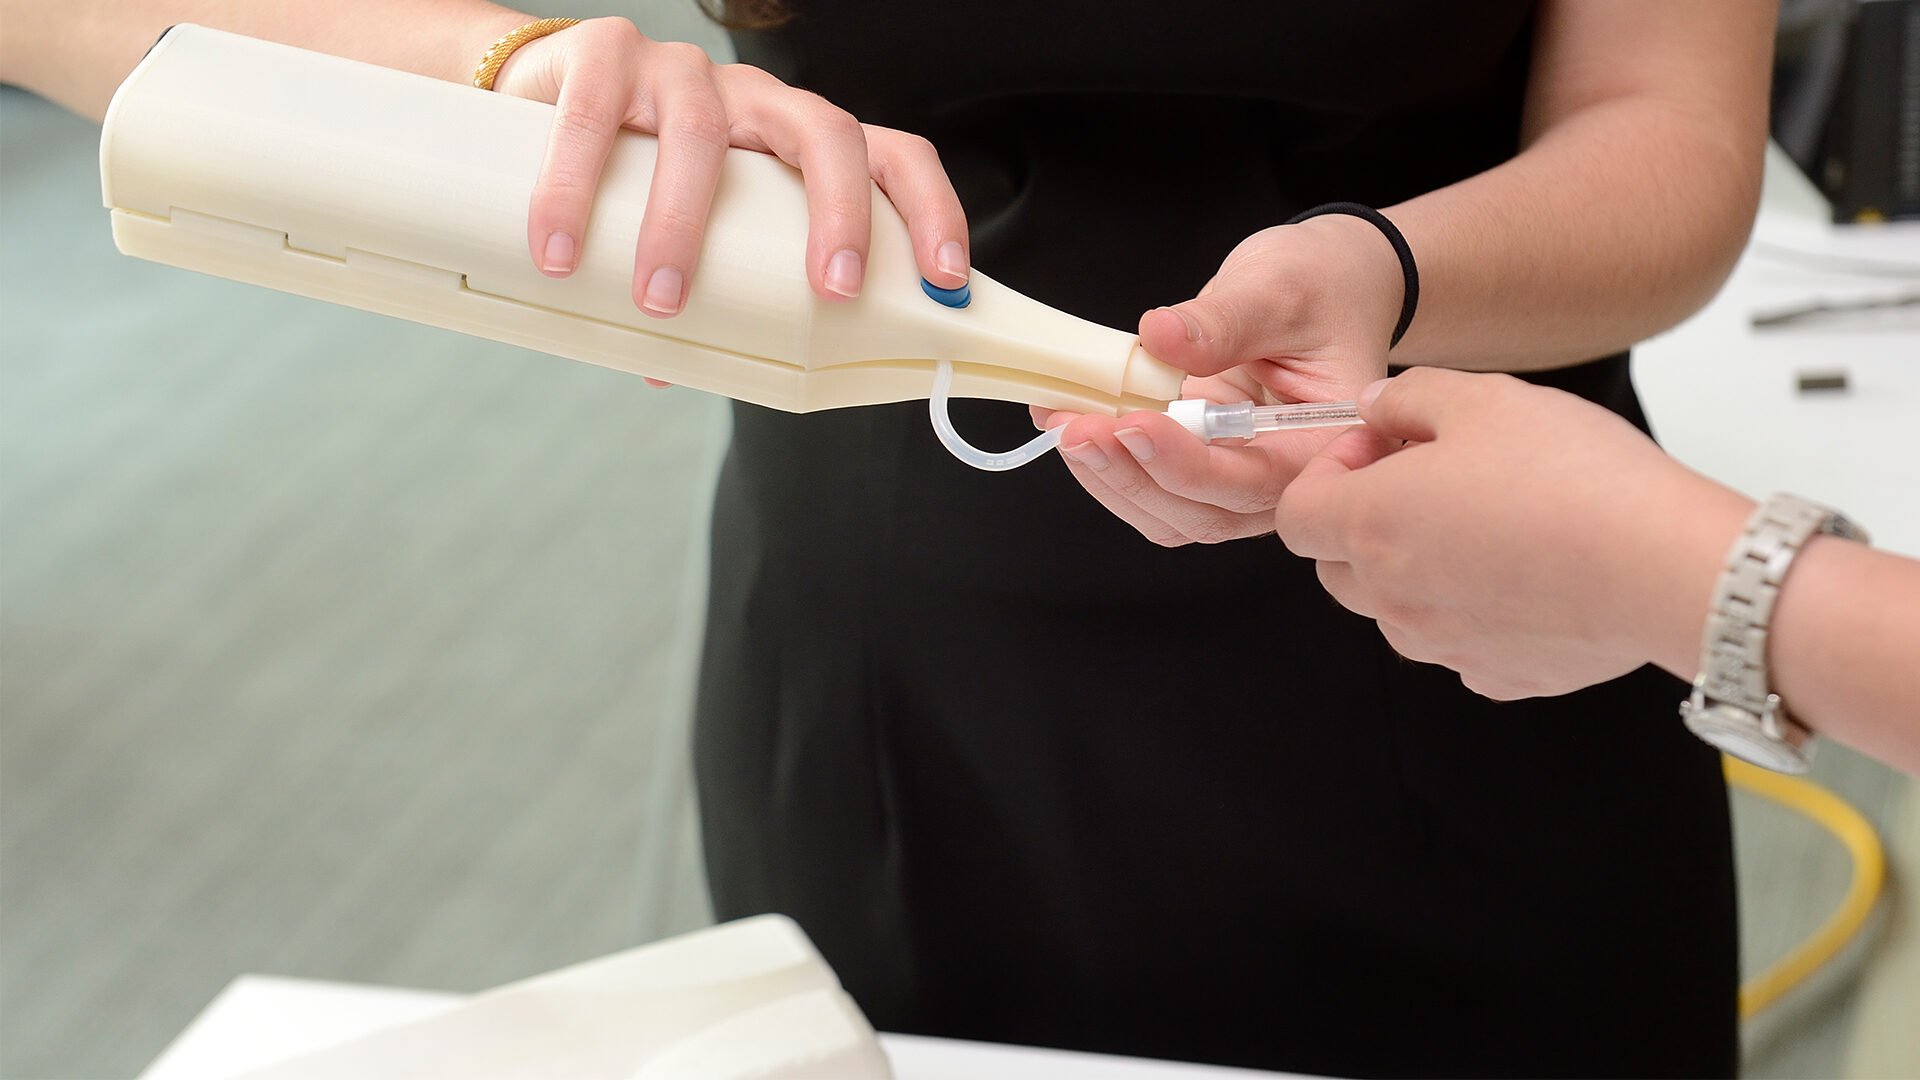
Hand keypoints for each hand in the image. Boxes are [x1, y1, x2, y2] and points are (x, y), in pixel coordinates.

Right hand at [491, 17, 968, 318]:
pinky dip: (572, 187)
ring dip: (681, 226)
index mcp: (796, 142)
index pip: (892, 157)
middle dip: (842, 213)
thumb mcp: (693, 234)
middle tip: (831, 292)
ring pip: (702, 136)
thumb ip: (701, 297)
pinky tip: (557, 248)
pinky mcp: (602, 54)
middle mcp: (754, 98)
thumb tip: (677, 373)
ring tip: (658, 304)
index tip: (946, 281)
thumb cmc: (633, 180)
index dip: (932, 211)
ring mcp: (681, 71)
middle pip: (826, 134)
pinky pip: (594, 116)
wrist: (527, 98)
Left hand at [1032, 215, 1401, 544]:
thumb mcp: (1278, 289)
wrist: (1323, 284)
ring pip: (1167, 512)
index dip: (1188, 466)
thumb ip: (1224, 321)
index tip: (1135, 426)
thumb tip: (1160, 339)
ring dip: (1109, 477)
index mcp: (1323, 445)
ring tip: (1063, 423)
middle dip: (1132, 476)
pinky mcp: (1199, 464)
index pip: (1255, 483)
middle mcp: (1281, 476)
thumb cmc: (1322, 286)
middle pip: (1203, 512)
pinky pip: (1148, 487)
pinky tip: (1068, 421)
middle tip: (1078, 430)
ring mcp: (1235, 477)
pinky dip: (1105, 463)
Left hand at [1275, 367, 1753, 699]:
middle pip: (1337, 565)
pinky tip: (1527, 573)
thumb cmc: (1574, 479)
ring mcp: (1443, 646)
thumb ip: (1408, 398)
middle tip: (1434, 479)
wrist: (1666, 566)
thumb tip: (1374, 408)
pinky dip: (1476, 612)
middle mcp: (1392, 598)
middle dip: (1366, 520)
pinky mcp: (1500, 675)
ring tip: (1489, 523)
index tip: (1382, 448)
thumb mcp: (1483, 399)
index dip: (1328, 474)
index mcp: (1370, 526)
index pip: (1295, 513)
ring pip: (1396, 608)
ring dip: (1418, 568)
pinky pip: (1462, 643)